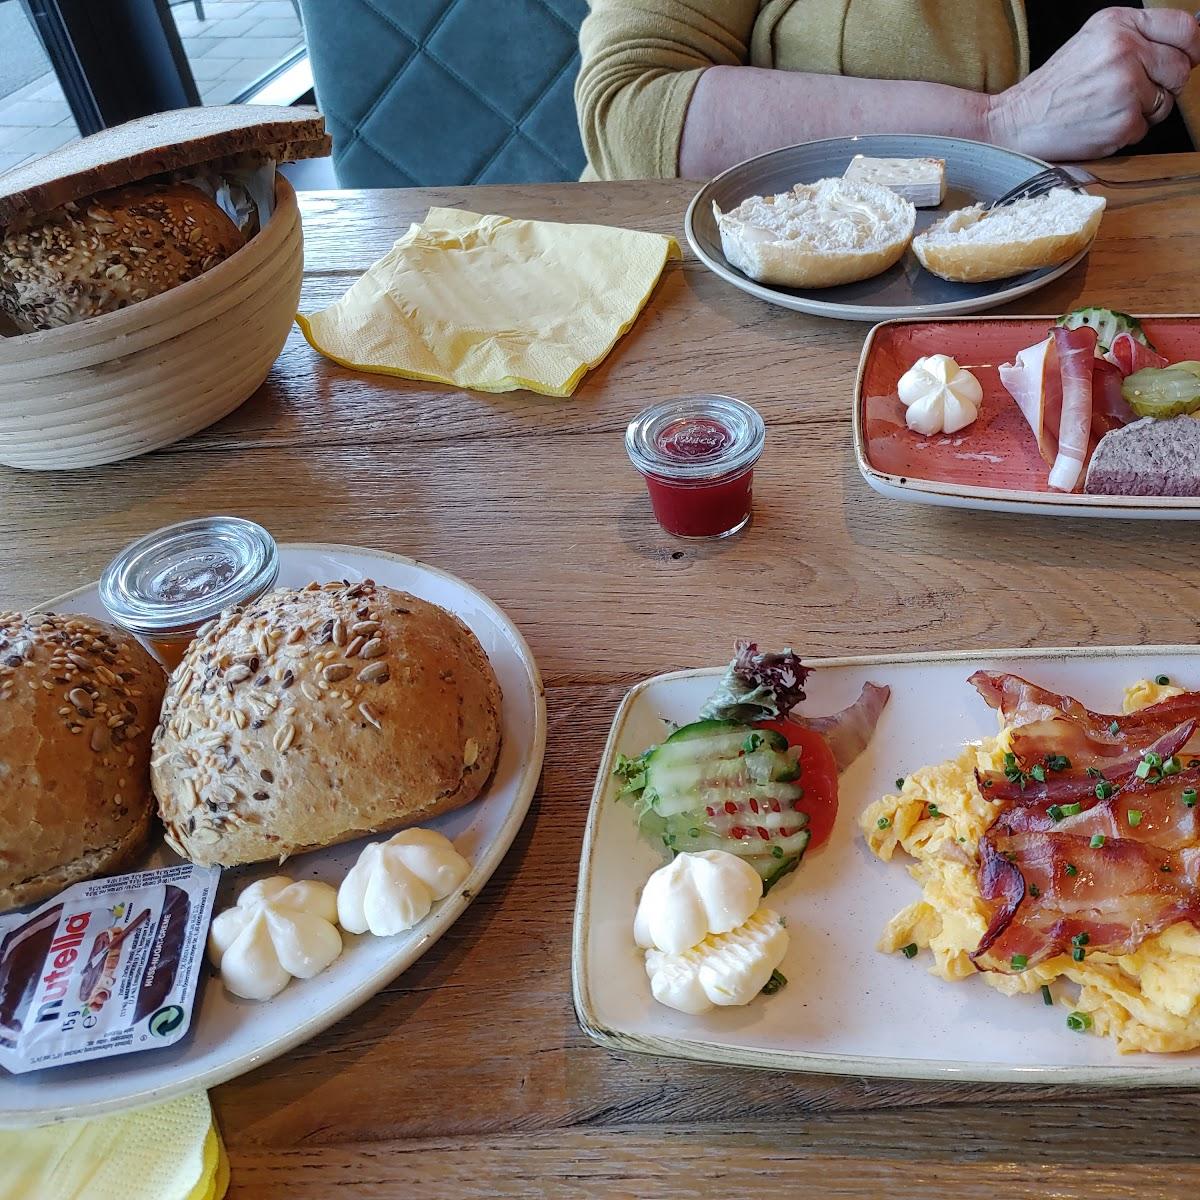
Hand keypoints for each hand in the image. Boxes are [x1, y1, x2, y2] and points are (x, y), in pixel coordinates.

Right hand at [986, 7, 1199, 159]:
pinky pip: (1144, 129)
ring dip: (1144, 112)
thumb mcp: (1093, 41)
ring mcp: (1125, 86)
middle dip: (1166, 86)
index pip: (1184, 29)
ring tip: (1108, 109)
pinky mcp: (1122, 120)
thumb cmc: (1054, 87)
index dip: (1192, 48)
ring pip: (1165, 102)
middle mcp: (1125, 49)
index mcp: (1119, 24)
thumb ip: (1137, 37)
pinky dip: (1125, 132)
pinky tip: (1098, 125)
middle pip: (1181, 69)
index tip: (1187, 59)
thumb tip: (1186, 46)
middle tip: (1134, 94)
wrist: (1016, 121)